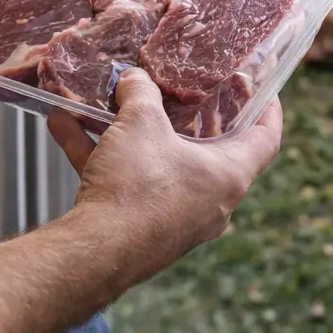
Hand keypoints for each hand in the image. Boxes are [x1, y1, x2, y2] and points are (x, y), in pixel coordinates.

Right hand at [47, 69, 280, 280]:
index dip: (268, 109)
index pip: (266, 138)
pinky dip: (99, 156)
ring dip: (127, 133)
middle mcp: (210, 201)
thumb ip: (140, 92)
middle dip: (187, 118)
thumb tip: (134, 78)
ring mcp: (175, 219)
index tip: (261, 88)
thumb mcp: (140, 123)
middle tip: (181, 91)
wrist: (96, 254)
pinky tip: (64, 127)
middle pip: (207, 150)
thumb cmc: (136, 188)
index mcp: (228, 175)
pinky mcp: (141, 229)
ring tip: (104, 102)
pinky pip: (124, 182)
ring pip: (156, 164)